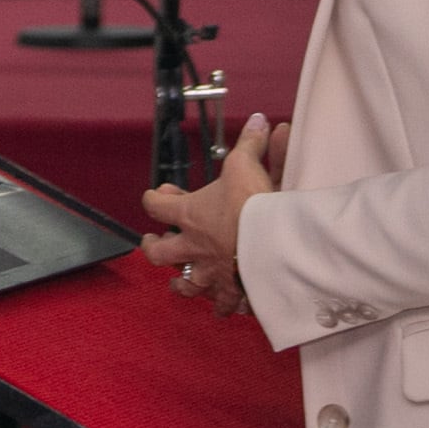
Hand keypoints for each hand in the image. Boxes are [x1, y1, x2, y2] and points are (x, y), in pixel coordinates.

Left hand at [141, 117, 286, 316]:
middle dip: (154, 249)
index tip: (154, 196)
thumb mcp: (247, 167)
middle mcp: (194, 247)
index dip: (152, 200)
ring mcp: (211, 273)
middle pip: (160, 254)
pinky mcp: (234, 293)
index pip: (156, 206)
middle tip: (153, 243)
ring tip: (178, 285)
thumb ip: (250, 145)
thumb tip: (257, 120)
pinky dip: (227, 306)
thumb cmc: (254, 206)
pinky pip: (226, 304)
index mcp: (190, 215)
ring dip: (181, 285)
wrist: (275, 245)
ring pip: (186, 285)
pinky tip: (227, 308)